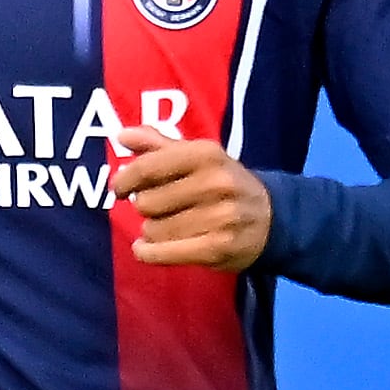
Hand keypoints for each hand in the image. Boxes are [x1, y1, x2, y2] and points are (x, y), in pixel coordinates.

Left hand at [111, 126, 271, 270]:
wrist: (271, 218)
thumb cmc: (222, 182)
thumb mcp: (196, 156)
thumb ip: (157, 144)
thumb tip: (121, 135)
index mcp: (206, 154)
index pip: (148, 168)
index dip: (124, 180)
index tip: (118, 189)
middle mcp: (216, 183)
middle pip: (147, 202)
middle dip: (145, 207)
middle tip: (160, 207)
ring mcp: (221, 217)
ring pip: (154, 230)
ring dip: (152, 230)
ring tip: (168, 225)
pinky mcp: (220, 248)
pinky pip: (165, 253)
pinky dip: (148, 252)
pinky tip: (145, 248)